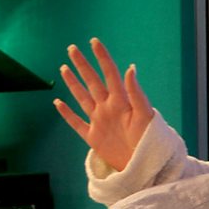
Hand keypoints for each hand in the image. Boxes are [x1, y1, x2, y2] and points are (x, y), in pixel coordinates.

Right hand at [53, 38, 153, 171]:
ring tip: (64, 68)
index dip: (102, 58)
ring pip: (82, 98)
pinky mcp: (93, 138)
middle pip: (92, 82)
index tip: (94, 42)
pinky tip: (58, 103)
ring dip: (73, 83)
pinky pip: (76, 123)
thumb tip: (131, 68)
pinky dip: (66, 114)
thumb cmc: (150, 141)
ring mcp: (99, 122)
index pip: (110, 74)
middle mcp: (108, 108)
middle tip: (72, 48)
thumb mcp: (145, 115)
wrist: (145, 167)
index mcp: (121, 102)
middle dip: (82, 65)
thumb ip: (136, 93)